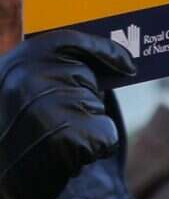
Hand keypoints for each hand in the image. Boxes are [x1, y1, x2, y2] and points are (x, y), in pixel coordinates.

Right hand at [0, 31, 132, 198]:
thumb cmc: (12, 140)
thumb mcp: (17, 96)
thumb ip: (46, 76)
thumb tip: (110, 65)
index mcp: (14, 63)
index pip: (68, 41)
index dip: (102, 49)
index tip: (127, 63)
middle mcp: (30, 78)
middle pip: (88, 80)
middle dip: (85, 101)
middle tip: (53, 124)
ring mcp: (50, 106)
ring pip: (97, 111)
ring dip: (86, 129)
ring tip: (50, 142)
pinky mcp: (71, 135)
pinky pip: (105, 136)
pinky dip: (94, 149)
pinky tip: (64, 157)